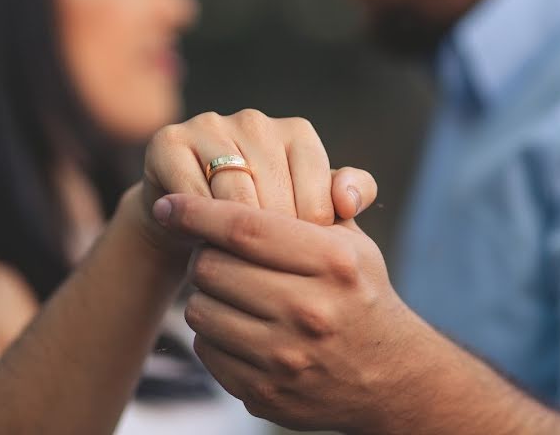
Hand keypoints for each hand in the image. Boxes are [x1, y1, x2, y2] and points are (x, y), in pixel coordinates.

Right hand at [116, 110, 377, 257]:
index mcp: (298, 132)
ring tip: (239, 263)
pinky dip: (200, 225)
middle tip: (267, 270)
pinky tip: (205, 244)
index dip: (308, 235)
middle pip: (274, 193)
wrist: (190, 226)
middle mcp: (256, 122)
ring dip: (235, 237)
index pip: (316, 190)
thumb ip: (346, 199)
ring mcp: (210, 126)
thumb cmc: (262, 222)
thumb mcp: (309, 215)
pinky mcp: (169, 141)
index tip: (300, 260)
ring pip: (233, 194)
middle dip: (273, 241)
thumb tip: (349, 202)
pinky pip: (192, 193)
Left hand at [152, 193, 429, 433]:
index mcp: (332, 263)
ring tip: (230, 290)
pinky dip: (213, 335)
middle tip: (217, 253)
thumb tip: (264, 165)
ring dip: (206, 295)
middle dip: (205, 254)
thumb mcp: (355, 241)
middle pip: (212, 267)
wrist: (391, 376)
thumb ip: (317, 197)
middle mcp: (310, 311)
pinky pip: (207, 351)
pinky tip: (239, 327)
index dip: (197, 212)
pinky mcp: (266, 394)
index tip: (168, 205)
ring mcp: (286, 358)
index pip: (244, 228)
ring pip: (202, 310)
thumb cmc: (361, 293)